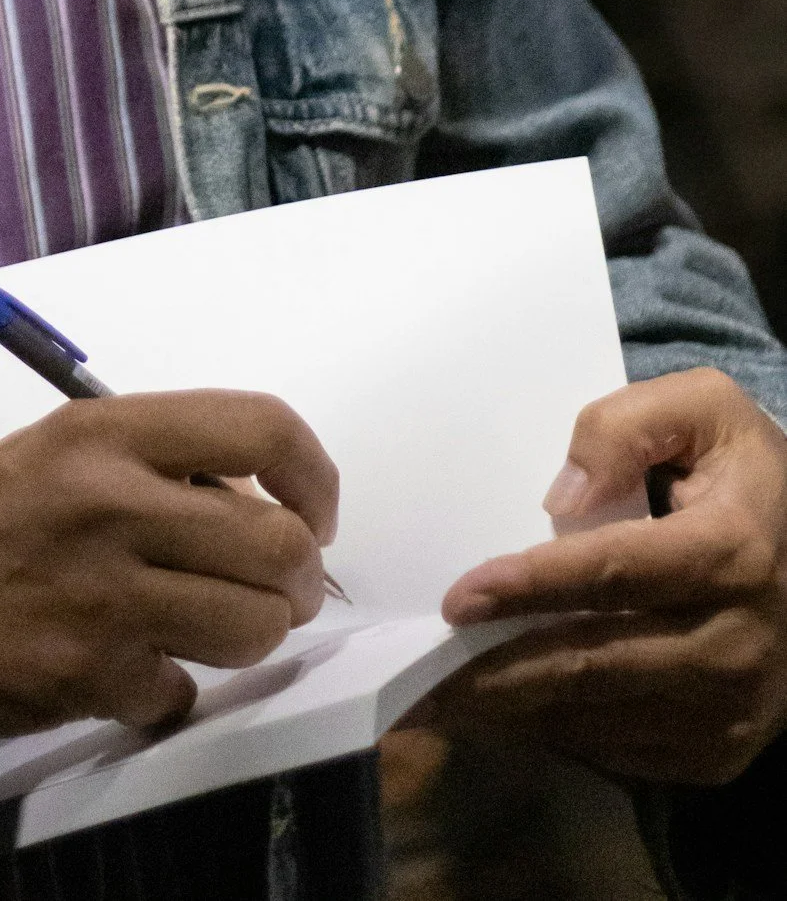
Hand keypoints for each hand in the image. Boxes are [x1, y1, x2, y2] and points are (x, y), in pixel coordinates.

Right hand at [0, 390, 339, 740]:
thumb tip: (271, 508)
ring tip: (219, 626)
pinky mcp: (92, 673)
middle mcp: (112, 503)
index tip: (312, 513)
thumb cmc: (3, 513)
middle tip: (278, 587)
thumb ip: (168, 462)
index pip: (261, 428)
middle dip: (298, 578)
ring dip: (253, 635)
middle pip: (277, 545)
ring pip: (254, 627)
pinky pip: (186, 691)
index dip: (313, 476)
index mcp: (109, 431)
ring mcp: (104, 594)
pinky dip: (173, 688)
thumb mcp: (75, 447)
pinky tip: (138, 665)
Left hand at [426, 369, 786, 783]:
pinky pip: (626, 752)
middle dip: (501, 673)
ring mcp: (737, 709)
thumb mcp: (701, 408)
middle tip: (420, 678)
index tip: (457, 599)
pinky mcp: (724, 750)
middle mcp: (741, 642)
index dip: (530, 586)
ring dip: (518, 712)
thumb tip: (560, 498)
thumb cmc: (741, 470)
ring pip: (604, 718)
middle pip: (597, 664)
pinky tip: (506, 713)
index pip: (613, 574)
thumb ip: (624, 427)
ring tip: (441, 699)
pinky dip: (561, 735)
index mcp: (733, 551)